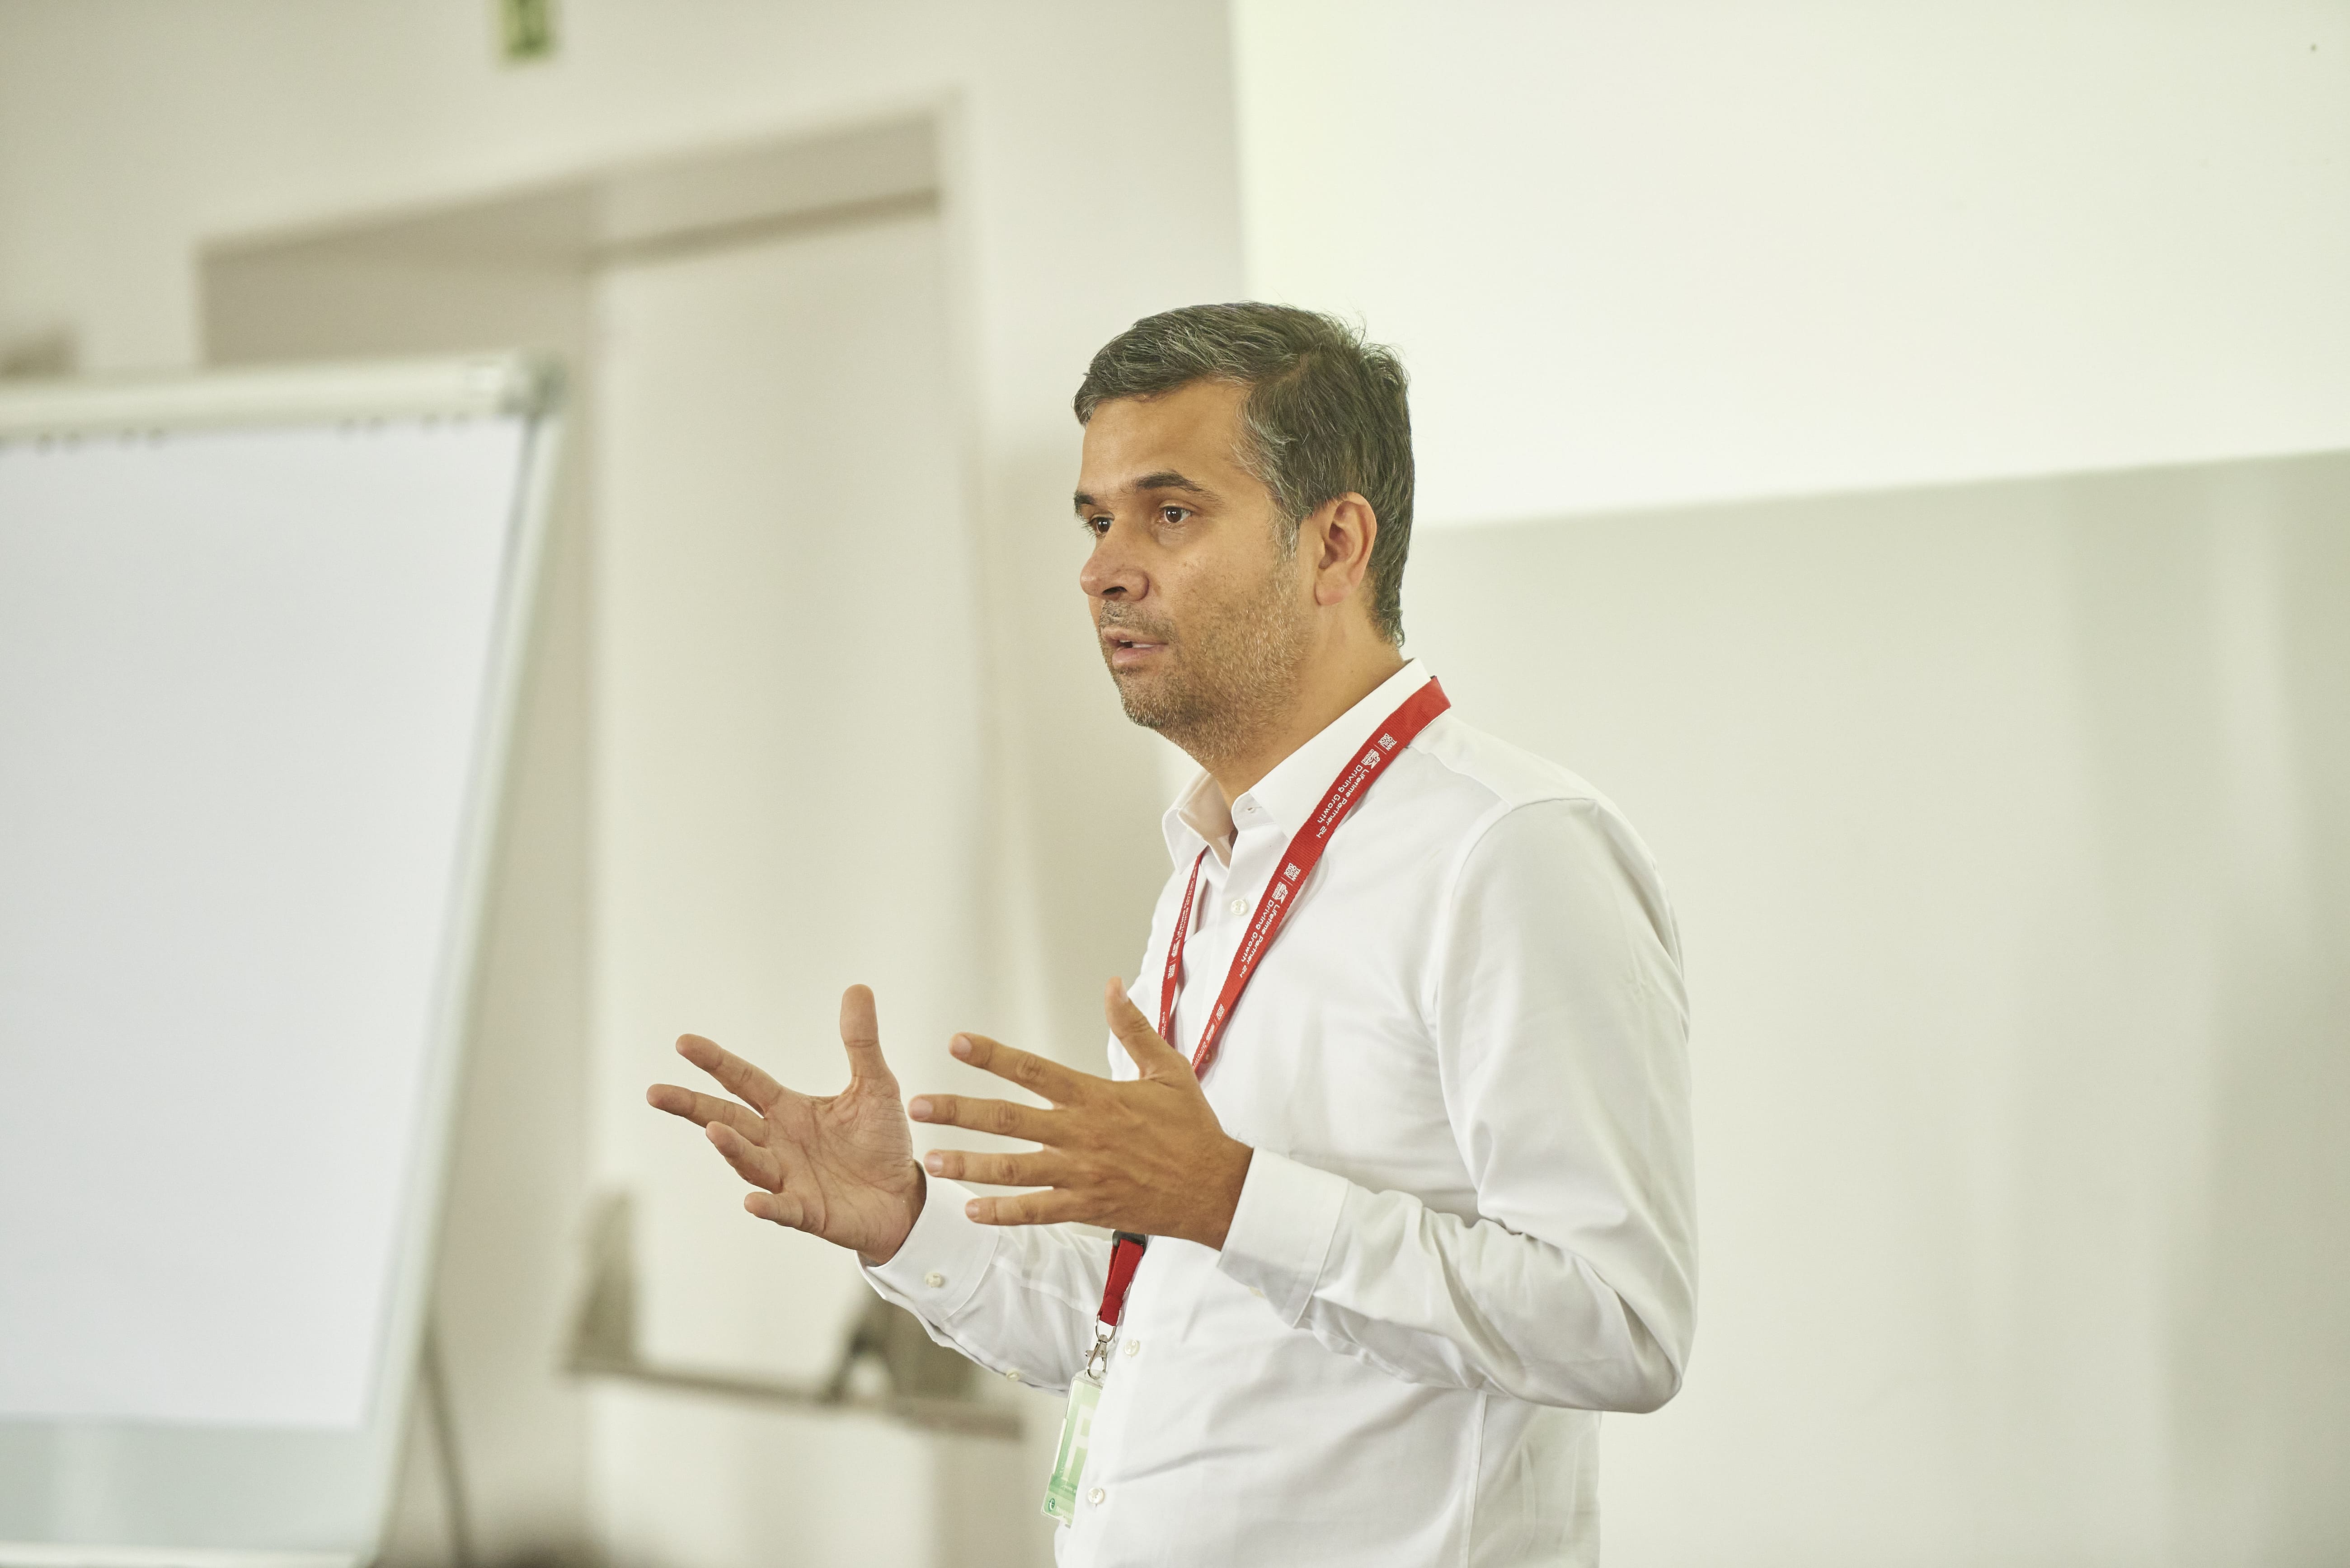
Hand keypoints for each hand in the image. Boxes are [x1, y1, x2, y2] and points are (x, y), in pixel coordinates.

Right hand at [646, 985, 924, 1264]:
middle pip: (728, 1119)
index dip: (715, 1062)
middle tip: (656, 1093)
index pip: (744, 1081)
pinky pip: (783, 1209)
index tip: (683, 1042)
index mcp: (789, 1110)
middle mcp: (779, 1142)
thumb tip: (857, 987)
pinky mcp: (808, 1212)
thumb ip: (861, 1042)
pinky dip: (768, 1206)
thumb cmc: (881, 1140)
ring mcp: (788, 1178)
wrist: (902, 1195)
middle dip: (692, 1106)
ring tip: (714, 1130)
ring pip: (751, 1161)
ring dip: (732, 1147)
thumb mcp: (876, 1085)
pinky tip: (753, 1202)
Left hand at [911, 980, 1254, 1247]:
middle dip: (959, 1111)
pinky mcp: (1088, 1207)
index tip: (957, 1043)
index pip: (1034, 1070)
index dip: (993, 1055)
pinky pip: (1037, 1212)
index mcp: (1097, 1096)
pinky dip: (1004, 1213)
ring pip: (1014, 1168)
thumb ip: (1133, 1028)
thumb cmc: (1193, 1128)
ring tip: (932, 1161)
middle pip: (1009, 1119)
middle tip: (918, 1106)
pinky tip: (972, 1211)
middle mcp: (1082, 1134)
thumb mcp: (1168, 1069)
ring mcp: (1082, 1174)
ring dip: (970, 1164)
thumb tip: (1113, 986)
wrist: (1216, 1187)